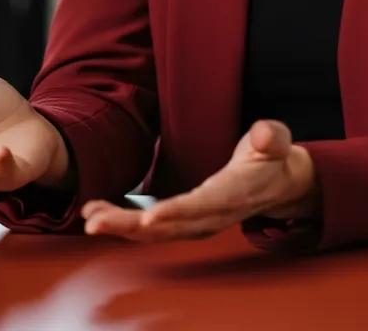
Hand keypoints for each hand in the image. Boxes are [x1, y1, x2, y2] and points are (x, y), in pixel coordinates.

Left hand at [81, 119, 317, 242]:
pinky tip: (98, 215)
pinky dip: (125, 225)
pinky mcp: (186, 222)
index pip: (203, 205)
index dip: (177, 211)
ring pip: (155, 232)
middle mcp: (212, 215)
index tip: (148, 216)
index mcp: (233, 193)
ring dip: (120, 226)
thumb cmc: (271, 158)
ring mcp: (197, 223)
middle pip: (169, 225)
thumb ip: (271, 137)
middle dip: (130, 225)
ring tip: (90, 218)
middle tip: (95, 222)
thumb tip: (263, 134)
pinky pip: (153, 229)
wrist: (277, 184)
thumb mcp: (277, 141)